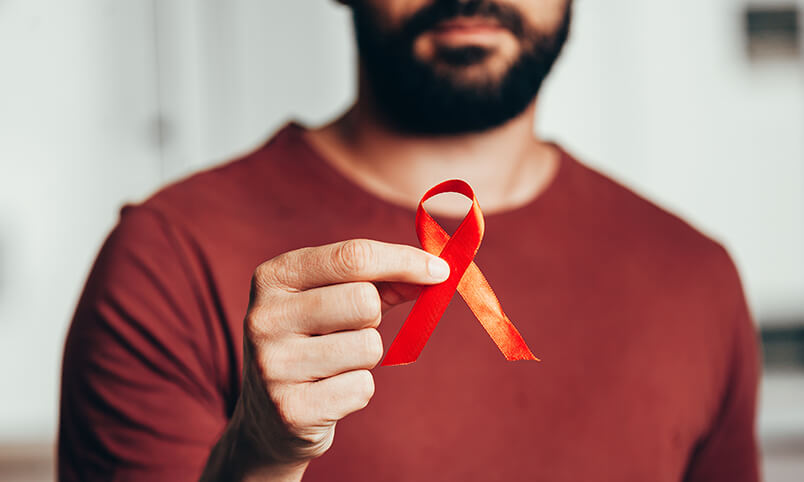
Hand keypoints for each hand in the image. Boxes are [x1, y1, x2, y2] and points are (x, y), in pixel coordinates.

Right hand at [201, 239, 449, 480]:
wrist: (267, 418)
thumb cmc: (314, 341)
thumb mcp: (333, 298)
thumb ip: (382, 280)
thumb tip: (435, 272)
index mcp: (274, 276)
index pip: (352, 256)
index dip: (404, 261)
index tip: (440, 270)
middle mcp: (264, 317)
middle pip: (364, 301)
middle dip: (374, 317)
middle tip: (349, 330)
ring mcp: (272, 365)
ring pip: (369, 346)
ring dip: (365, 357)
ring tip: (333, 364)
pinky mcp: (290, 409)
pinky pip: (362, 388)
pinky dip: (357, 390)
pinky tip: (327, 392)